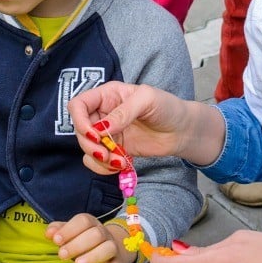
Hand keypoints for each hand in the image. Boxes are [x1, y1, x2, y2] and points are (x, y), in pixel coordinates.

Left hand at [46, 213, 135, 262]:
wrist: (111, 246)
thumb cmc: (83, 239)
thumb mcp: (71, 232)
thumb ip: (59, 230)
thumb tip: (49, 233)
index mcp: (91, 223)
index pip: (83, 221)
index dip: (69, 230)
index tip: (56, 240)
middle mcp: (103, 233)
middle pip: (96, 234)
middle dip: (78, 244)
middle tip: (62, 255)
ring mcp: (113, 248)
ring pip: (108, 248)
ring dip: (92, 256)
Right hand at [69, 82, 221, 172]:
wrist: (183, 130)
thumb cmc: (167, 107)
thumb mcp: (147, 100)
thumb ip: (124, 112)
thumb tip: (102, 128)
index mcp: (108, 95)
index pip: (78, 104)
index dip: (79, 120)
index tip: (94, 135)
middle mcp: (104, 113)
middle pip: (79, 129)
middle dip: (90, 145)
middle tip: (106, 154)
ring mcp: (108, 133)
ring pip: (86, 147)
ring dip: (97, 159)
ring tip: (118, 162)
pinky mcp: (115, 150)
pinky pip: (97, 161)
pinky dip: (103, 167)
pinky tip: (120, 165)